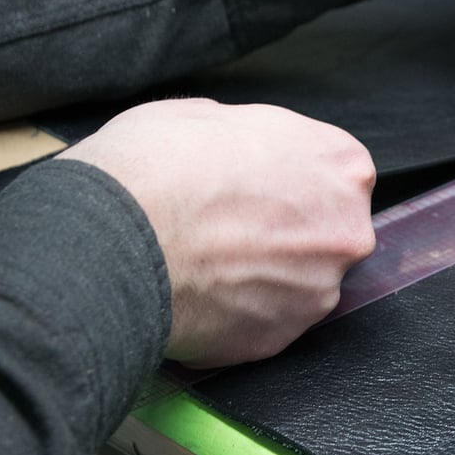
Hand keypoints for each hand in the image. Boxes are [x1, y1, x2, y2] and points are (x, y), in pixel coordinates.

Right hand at [58, 99, 375, 367]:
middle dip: (285, 233)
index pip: (337, 175)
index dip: (291, 181)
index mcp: (340, 165)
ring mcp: (318, 290)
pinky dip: (236, 315)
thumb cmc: (152, 168)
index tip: (259, 189)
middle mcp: (347, 231)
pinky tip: (197, 295)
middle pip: (326, 233)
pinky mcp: (281, 339)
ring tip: (204, 263)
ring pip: (297, 283)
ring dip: (261, 277)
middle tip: (229, 229)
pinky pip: (264, 324)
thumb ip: (253, 138)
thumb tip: (245, 150)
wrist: (108, 242)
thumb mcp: (207, 115)